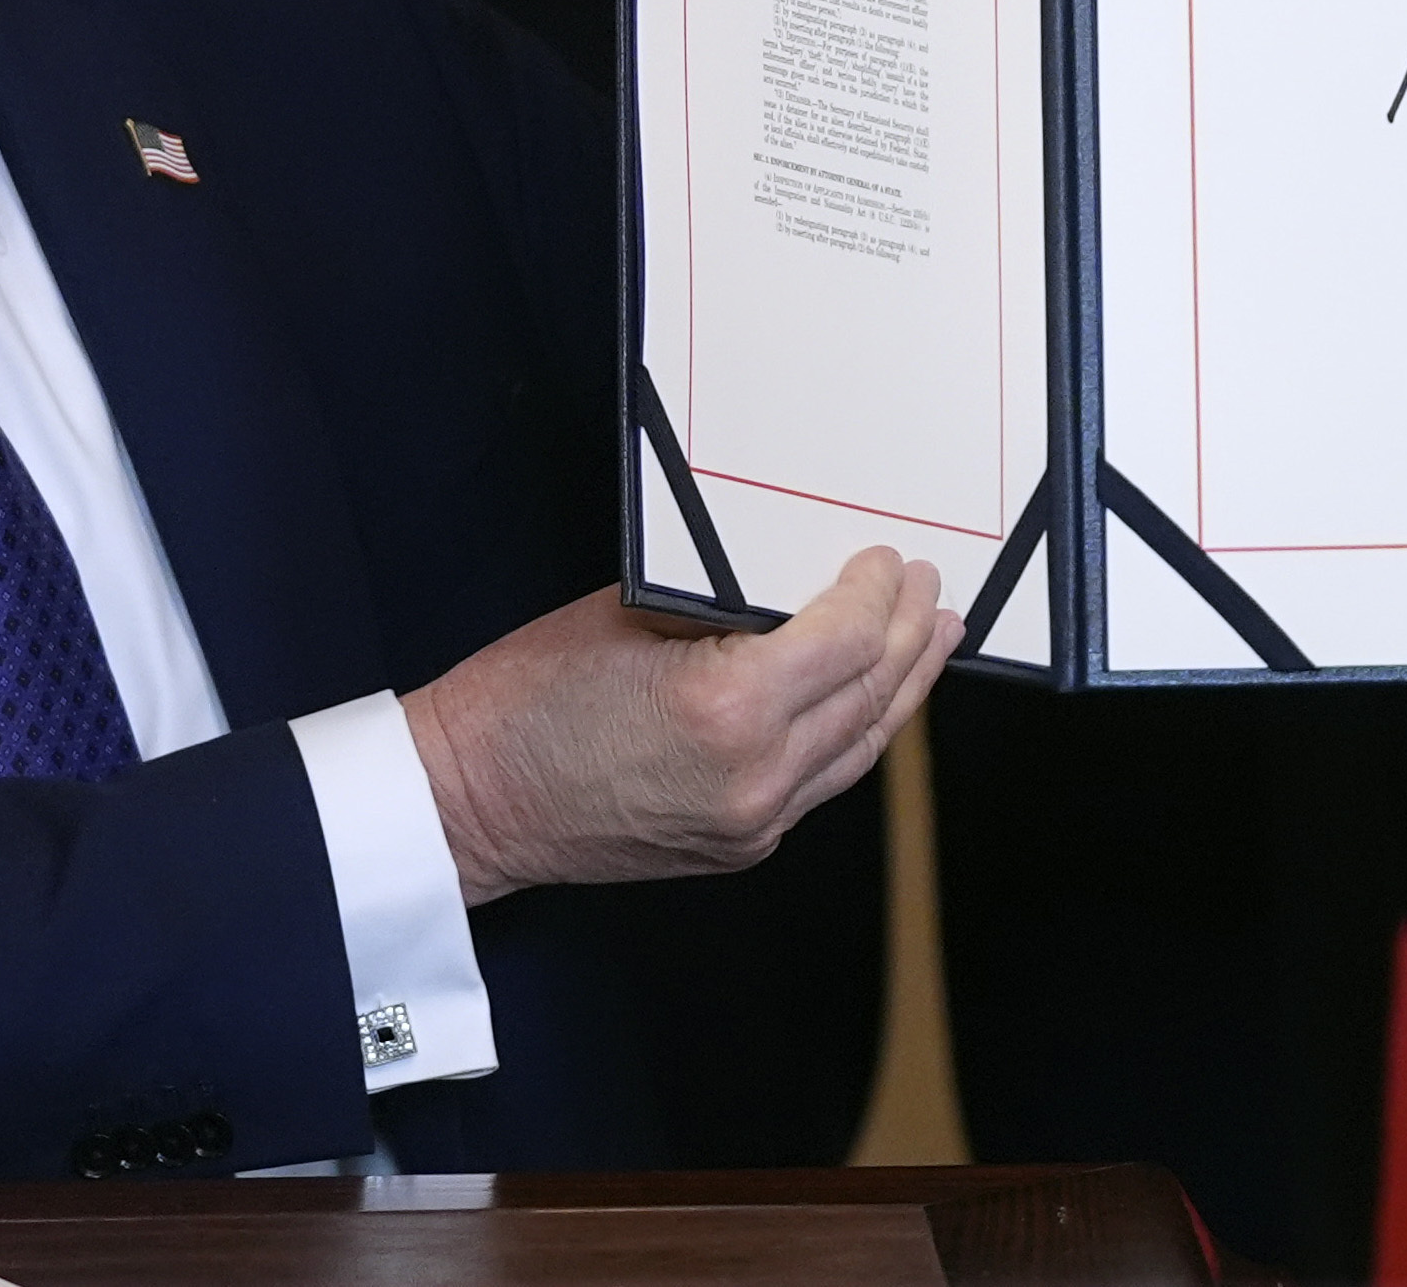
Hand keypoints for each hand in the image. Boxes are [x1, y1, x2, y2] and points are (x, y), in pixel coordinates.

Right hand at [402, 550, 954, 905]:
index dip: (877, 591)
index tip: (886, 559)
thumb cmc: (527, 697)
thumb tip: (793, 587)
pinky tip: (870, 701)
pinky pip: (821, 781)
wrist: (471, 802)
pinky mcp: (740, 847)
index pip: (846, 638)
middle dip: (909, 635)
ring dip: (903, 689)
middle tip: (933, 593)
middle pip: (869, 695)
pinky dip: (854, 733)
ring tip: (935, 643)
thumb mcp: (629, 614)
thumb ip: (724, 606)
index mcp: (730, 707)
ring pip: (859, 748)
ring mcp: (753, 823)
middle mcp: (757, 775)